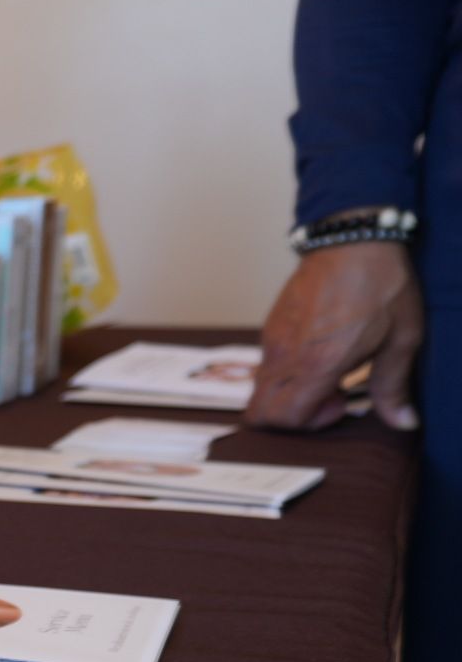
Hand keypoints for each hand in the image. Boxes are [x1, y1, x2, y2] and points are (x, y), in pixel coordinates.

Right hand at [249, 241, 422, 431]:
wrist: (352, 238)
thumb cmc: (380, 283)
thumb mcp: (401, 338)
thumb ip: (393, 386)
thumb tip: (403, 420)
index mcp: (317, 362)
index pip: (285, 418)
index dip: (310, 423)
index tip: (341, 402)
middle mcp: (285, 355)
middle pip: (259, 413)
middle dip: (290, 418)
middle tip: (327, 396)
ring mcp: (272, 340)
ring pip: (259, 390)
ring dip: (288, 393)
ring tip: (325, 372)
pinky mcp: (269, 327)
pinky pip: (266, 365)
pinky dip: (285, 372)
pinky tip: (317, 352)